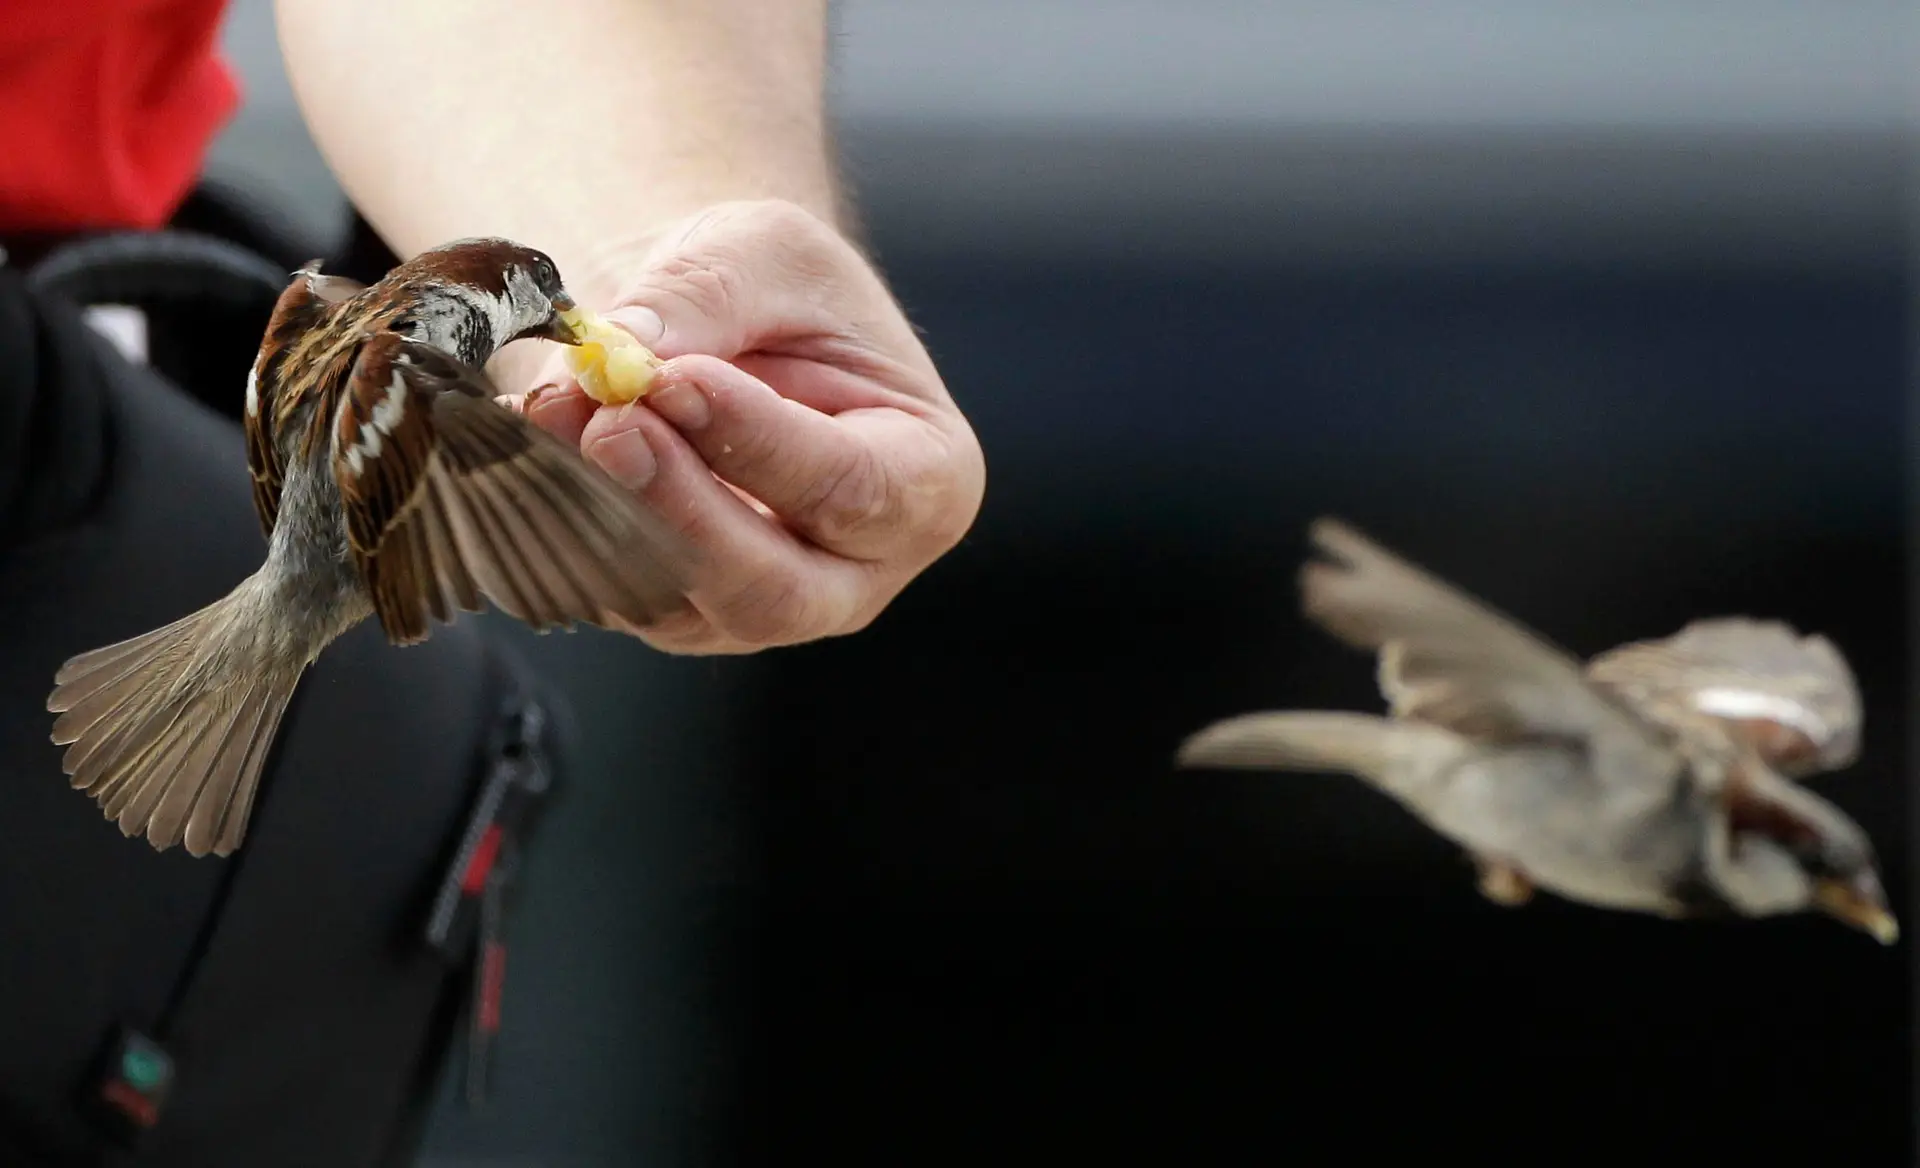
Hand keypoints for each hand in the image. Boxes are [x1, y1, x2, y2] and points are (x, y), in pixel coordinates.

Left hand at [500, 199, 985, 653]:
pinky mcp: (672, 614)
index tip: (679, 379)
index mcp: (924, 483)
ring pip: (679, 606)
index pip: (853, 490)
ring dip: (604, 514)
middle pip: (771, 590)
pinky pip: (610, 598)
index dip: (762, 443)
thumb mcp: (767, 250)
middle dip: (682, 510)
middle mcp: (851, 573)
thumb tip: (631, 353)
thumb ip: (709, 292)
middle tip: (610, 424)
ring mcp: (756, 608)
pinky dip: (561, 525)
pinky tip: (535, 440)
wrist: (720, 332)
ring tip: (556, 407)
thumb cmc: (778, 295)